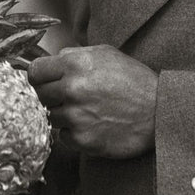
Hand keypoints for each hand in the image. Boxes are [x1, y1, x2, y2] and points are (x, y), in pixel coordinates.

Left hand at [28, 45, 156, 158]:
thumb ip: (74, 54)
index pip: (34, 72)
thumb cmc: (134, 81)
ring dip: (64, 115)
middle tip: (73, 97)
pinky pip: (63, 136)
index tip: (46, 81)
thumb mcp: (105, 54)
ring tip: (88, 111)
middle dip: (53, 95)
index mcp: (75, 64)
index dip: (40, 77)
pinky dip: (74, 133)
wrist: (160, 112)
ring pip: (51, 117)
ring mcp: (76, 116)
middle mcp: (72, 89)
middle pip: (40, 95)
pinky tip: (93, 125)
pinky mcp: (82, 139)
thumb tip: (51, 60)